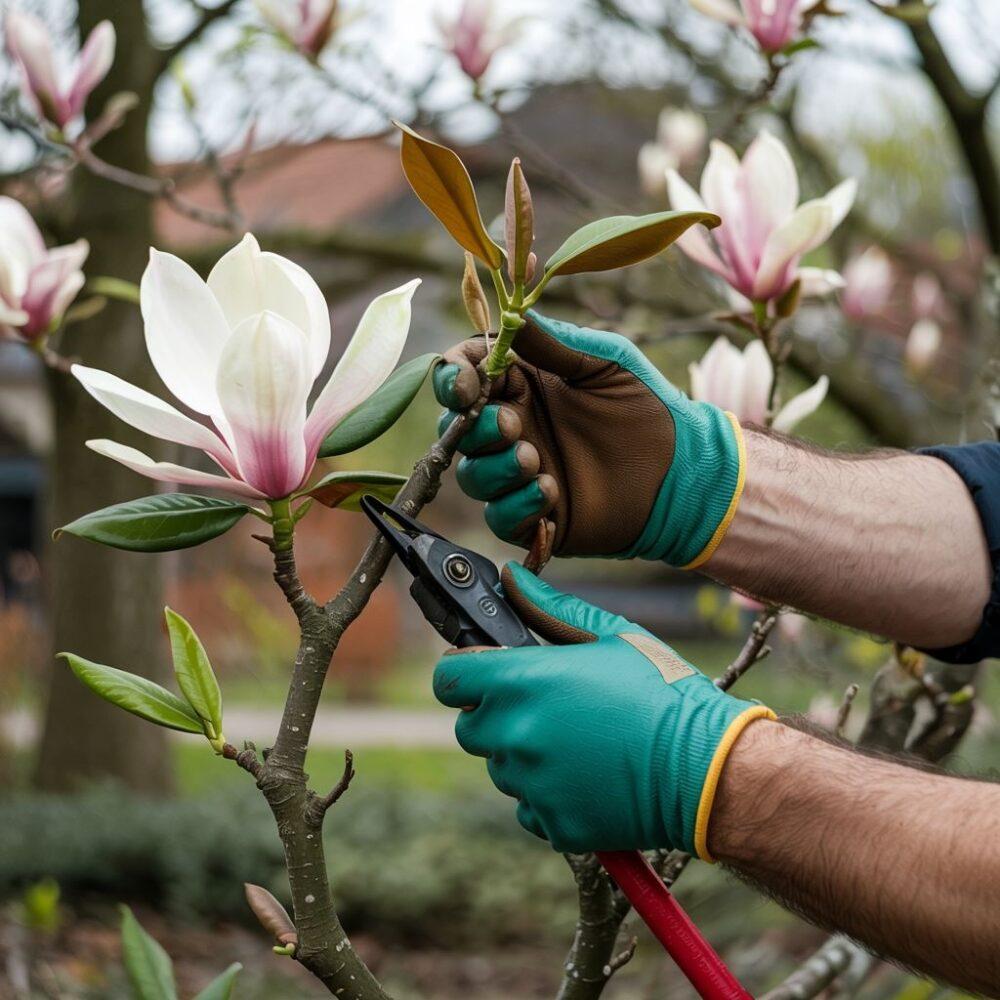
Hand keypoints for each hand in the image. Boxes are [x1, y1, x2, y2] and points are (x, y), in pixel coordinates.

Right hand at [432, 311, 744, 567]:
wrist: (681, 471)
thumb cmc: (645, 406)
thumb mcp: (603, 363)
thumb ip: (554, 343)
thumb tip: (510, 318)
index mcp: (520, 383)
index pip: (463, 375)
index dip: (453, 379)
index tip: (465, 384)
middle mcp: (512, 427)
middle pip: (457, 428)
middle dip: (476, 427)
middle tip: (514, 425)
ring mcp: (517, 475)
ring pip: (471, 475)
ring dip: (494, 468)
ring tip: (535, 462)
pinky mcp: (531, 517)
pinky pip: (498, 517)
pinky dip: (516, 505)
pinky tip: (552, 493)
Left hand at [432, 562, 772, 855]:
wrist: (708, 768)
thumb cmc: (663, 690)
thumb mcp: (610, 634)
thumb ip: (548, 607)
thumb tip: (509, 578)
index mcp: (523, 681)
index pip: (448, 680)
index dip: (464, 673)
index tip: (486, 672)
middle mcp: (516, 734)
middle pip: (470, 727)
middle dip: (496, 714)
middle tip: (546, 706)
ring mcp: (531, 784)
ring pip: (500, 766)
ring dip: (524, 754)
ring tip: (580, 740)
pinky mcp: (552, 823)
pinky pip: (528, 806)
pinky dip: (547, 794)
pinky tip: (589, 776)